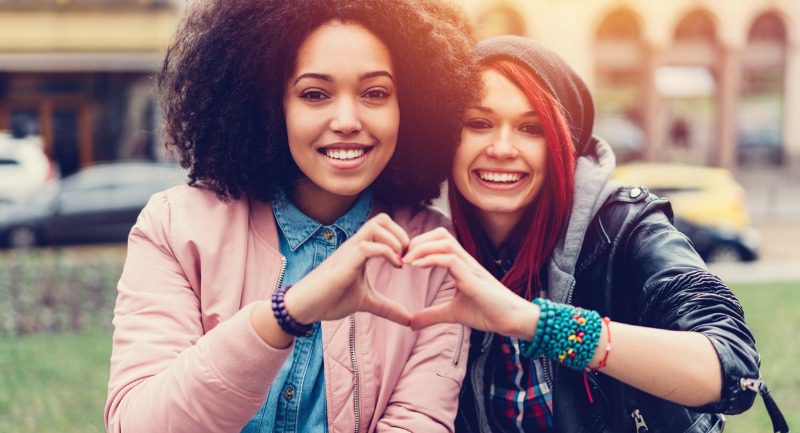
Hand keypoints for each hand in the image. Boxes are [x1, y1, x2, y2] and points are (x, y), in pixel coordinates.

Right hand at [284, 213, 411, 325]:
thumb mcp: (366, 302)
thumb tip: (409, 320)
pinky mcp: (344, 263)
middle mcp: (355, 246)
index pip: (383, 226)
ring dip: (395, 241)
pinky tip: (395, 266)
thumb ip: (387, 307)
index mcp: (360, 250)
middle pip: (381, 219)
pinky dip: (386, 252)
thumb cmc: (330, 299)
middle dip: (401, 234)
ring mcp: (349, 252)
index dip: (401, 237)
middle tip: (407, 257)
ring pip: (375, 226)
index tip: (409, 259)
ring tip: (401, 261)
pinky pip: (367, 247)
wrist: (305, 307)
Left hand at [403, 228, 537, 338]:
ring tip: (407, 260)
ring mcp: (470, 266)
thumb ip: (432, 314)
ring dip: (422, 247)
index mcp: (461, 265)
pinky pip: (449, 259)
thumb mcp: (453, 313)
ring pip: (444, 242)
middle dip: (419, 240)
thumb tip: (411, 323)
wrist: (512, 320)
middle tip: (403, 256)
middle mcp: (466, 260)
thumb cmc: (488, 313)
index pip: (439, 241)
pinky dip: (430, 259)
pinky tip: (417, 266)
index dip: (420, 245)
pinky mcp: (472, 277)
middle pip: (440, 234)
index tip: (404, 258)